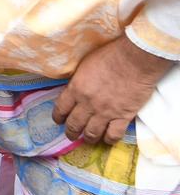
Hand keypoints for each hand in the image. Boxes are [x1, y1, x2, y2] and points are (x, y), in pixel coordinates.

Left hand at [52, 36, 172, 144]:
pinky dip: (110, 139)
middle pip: (74, 124)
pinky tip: (108, 139)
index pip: (61, 109)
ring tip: (88, 139)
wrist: (136, 59)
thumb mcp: (85, 65)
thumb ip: (78, 80)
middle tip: (72, 135)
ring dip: (88, 138)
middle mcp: (87, 104)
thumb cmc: (111, 55)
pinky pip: (114, 134)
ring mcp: (105, 112)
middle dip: (71, 132)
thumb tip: (74, 88)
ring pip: (92, 133)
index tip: (59, 121)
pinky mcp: (123, 116)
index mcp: (76, 89)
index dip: (58, 117)